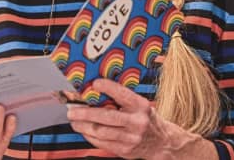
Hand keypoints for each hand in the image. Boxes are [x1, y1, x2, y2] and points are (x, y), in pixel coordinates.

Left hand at [66, 79, 188, 158]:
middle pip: (106, 117)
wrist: (161, 142)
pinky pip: (102, 143)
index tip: (94, 83)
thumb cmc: (145, 118)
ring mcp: (131, 138)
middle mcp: (137, 122)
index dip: (107, 88)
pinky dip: (90, 136)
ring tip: (74, 121)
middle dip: (85, 113)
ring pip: (101, 132)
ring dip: (83, 126)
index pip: (122, 94)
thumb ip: (122, 99)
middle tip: (72, 111)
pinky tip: (84, 131)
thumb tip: (96, 91)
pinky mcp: (125, 150)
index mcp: (140, 106)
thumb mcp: (139, 105)